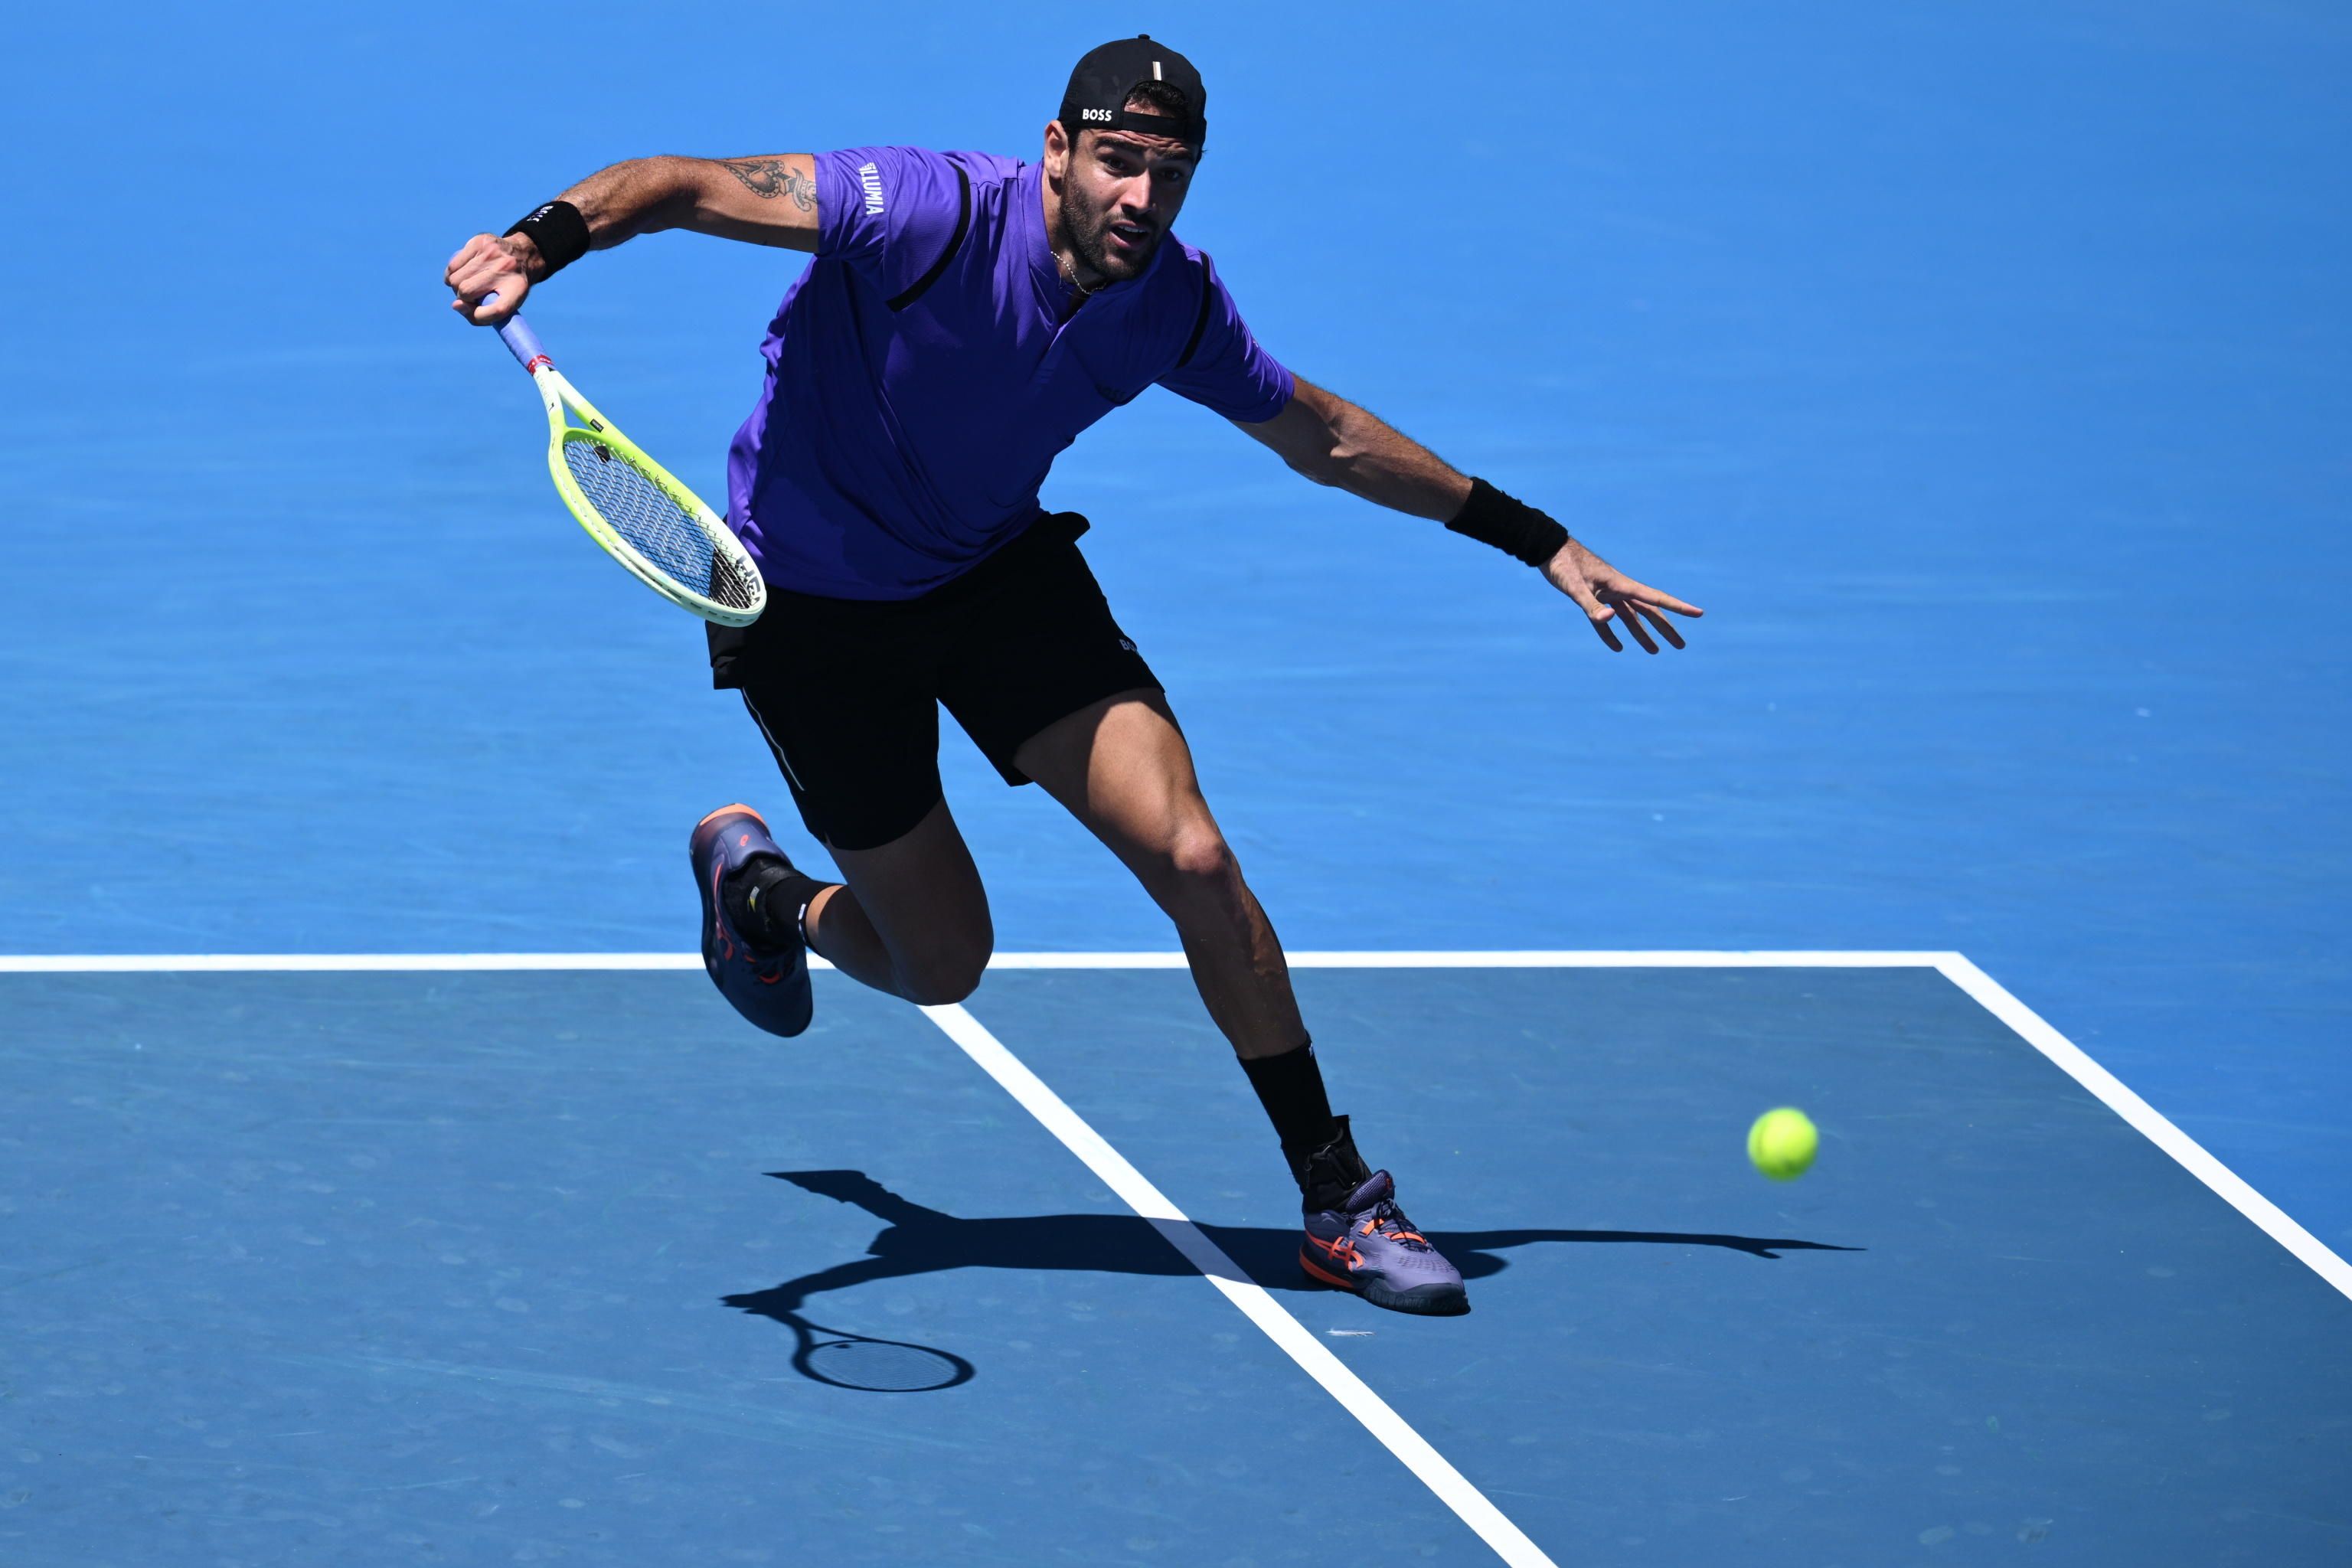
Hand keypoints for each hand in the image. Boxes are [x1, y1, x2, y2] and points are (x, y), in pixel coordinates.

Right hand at [444, 232, 538, 324]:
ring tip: (469, 283)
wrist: (521, 256)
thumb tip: (455, 305)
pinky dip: (452, 274)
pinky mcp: (479, 241)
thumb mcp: (503, 306)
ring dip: (456, 286)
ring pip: (455, 279)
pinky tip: (463, 273)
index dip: (481, 316)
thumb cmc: (507, 289)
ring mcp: (491, 253)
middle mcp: (505, 268)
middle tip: (472, 295)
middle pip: (466, 291)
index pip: (496, 309)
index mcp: (517, 290)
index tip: (475, 311)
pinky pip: (452, 266)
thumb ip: (479, 316)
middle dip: (463, 297)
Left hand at [1542, 537, 1704, 652]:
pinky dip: (1611, 634)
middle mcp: (1619, 589)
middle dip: (1665, 629)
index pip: (1656, 598)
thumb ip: (1592, 605)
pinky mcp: (1593, 597)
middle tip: (1681, 646)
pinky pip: (1606, 619)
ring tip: (1655, 652)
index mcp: (1621, 585)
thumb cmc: (1564, 565)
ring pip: (1631, 617)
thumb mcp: (1576, 588)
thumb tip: (1611, 619)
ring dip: (1642, 634)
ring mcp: (1607, 593)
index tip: (1699, 613)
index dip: (1679, 607)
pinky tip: (1617, 647)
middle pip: (1649, 611)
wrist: (1549, 551)